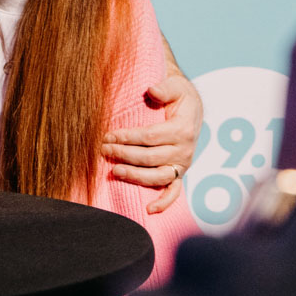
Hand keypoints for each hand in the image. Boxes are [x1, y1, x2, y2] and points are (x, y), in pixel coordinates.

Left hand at [102, 74, 202, 213]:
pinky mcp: (179, 173)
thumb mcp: (176, 86)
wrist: (191, 107)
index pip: (150, 137)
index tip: (108, 135)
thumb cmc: (179, 96)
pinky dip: (163, 202)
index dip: (127, 137)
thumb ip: (165, 88)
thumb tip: (152, 90)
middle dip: (124, 155)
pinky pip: (174, 192)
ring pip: (158, 177)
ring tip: (114, 170)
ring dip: (135, 176)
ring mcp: (182, 165)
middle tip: (103, 150)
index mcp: (182, 130)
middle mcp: (185, 150)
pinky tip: (149, 209)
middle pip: (150, 158)